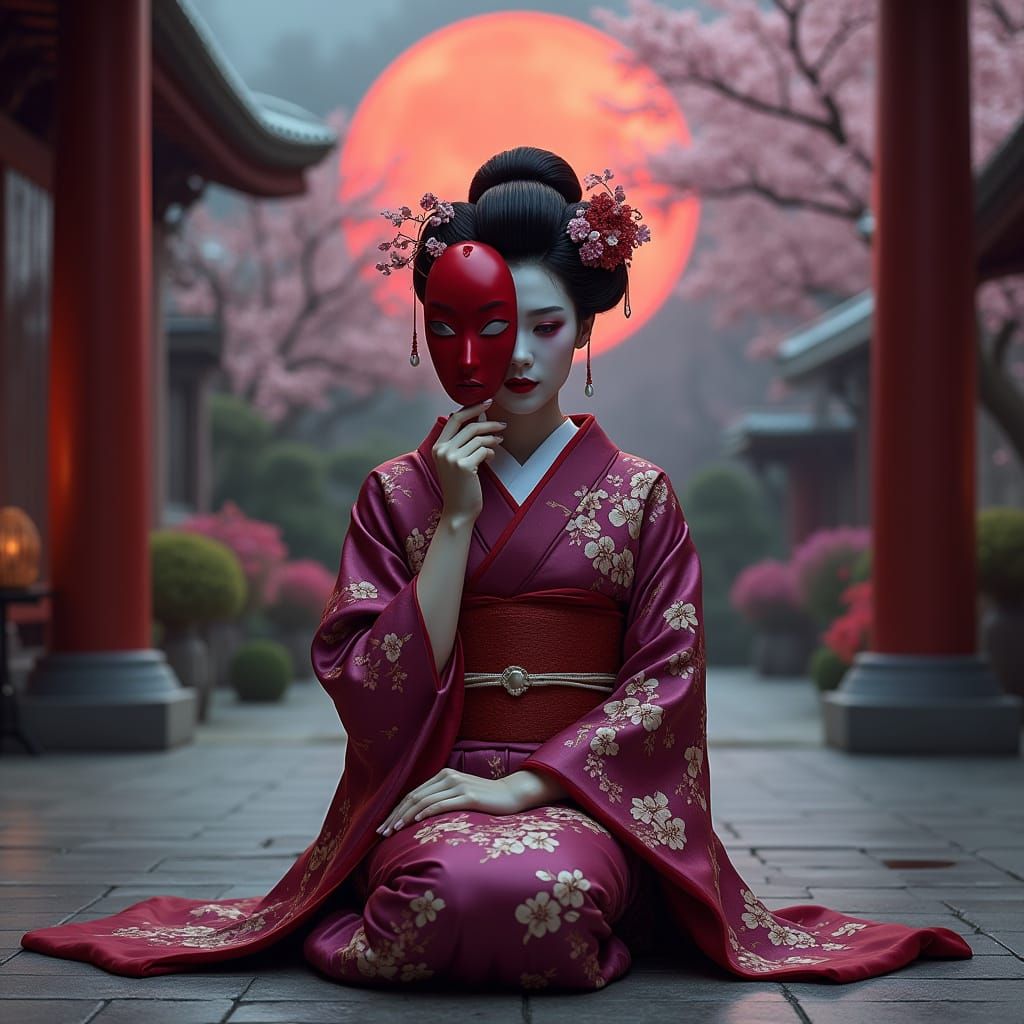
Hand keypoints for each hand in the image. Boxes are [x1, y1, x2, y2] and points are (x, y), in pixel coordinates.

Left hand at [374, 767, 563, 836]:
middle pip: (413, 797)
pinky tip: (415, 822)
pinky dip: (425, 812)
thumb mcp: (460, 795)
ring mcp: (458, 785)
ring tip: (393, 831)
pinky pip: (441, 804)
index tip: (383, 826)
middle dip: (394, 815)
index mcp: (444, 775)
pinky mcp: (468, 796)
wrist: (512, 794)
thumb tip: (419, 815)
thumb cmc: (484, 799)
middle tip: (381, 832)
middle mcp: (448, 777)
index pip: (412, 793)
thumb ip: (442, 799)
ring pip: (423, 801)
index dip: (395, 810)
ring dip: (405, 817)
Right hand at [431, 399, 505, 523]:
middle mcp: (442, 450)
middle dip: (488, 422)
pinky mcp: (464, 466)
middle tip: (502, 424)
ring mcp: (452, 458)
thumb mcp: (455, 461)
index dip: (471, 408)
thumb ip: (461, 443)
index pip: (454, 419)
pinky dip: (491, 453)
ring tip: (500, 442)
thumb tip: (479, 419)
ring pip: (478, 438)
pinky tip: (491, 459)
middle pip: (469, 426)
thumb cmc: (460, 486)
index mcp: (437, 446)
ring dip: (493, 439)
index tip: (486, 402)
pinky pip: (484, 450)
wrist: (459, 511)